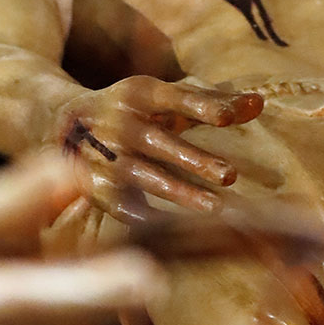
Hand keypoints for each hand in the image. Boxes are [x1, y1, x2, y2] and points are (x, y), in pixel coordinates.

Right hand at [55, 76, 262, 221]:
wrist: (63, 122)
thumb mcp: (165, 99)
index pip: (173, 98)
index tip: (228, 117)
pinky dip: (151, 219)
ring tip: (216, 207)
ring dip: (179, 193)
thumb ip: (212, 102)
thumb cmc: (135, 110)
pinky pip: (126, 206)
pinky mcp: (96, 188)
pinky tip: (181, 230)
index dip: (200, 106)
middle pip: (159, 142)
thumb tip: (260, 104)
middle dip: (193, 160)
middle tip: (230, 175)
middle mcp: (117, 123)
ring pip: (144, 177)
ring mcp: (103, 157)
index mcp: (138, 94)